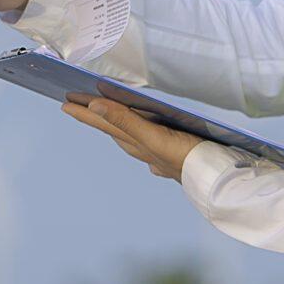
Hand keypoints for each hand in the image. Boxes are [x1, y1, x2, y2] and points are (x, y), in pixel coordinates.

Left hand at [63, 96, 204, 182]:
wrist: (218, 180)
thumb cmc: (186, 157)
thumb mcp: (153, 137)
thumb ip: (125, 121)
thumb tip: (95, 105)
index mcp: (136, 143)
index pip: (105, 123)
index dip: (85, 112)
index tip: (65, 103)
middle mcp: (144, 149)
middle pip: (113, 129)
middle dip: (95, 116)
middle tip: (75, 104)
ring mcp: (160, 154)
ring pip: (131, 137)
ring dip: (117, 125)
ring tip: (106, 117)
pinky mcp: (175, 156)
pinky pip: (152, 142)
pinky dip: (144, 135)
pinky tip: (148, 138)